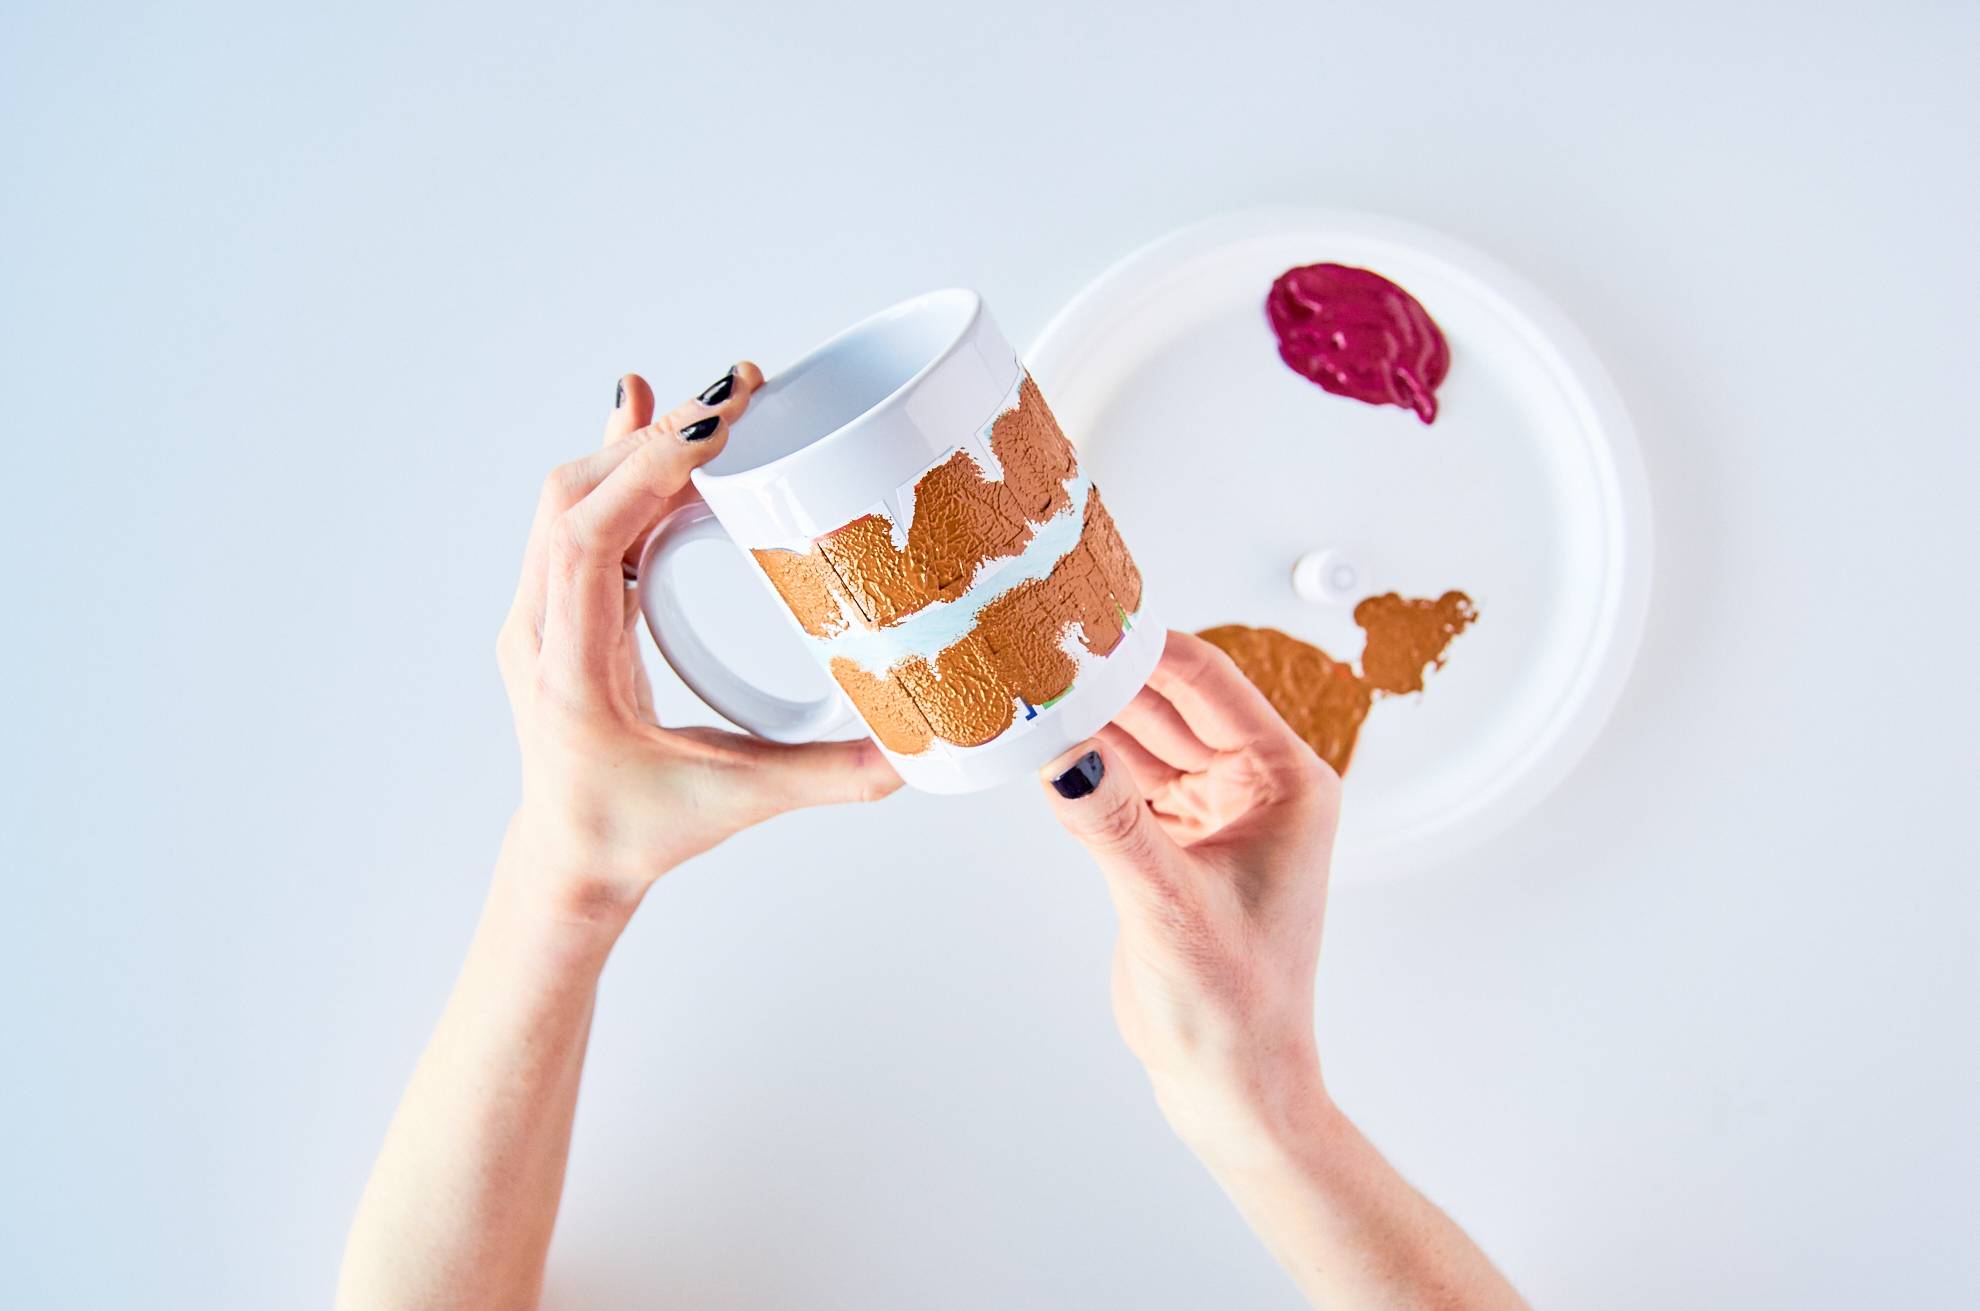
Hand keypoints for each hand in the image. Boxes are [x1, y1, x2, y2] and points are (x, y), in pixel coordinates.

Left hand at [496, 365, 900, 923]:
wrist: (568, 862)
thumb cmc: (635, 835)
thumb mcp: (738, 803)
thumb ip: (827, 777)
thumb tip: (916, 751)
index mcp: (569, 671)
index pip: (589, 540)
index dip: (646, 471)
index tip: (714, 425)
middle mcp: (539, 631)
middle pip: (575, 497)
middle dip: (657, 437)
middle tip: (741, 396)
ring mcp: (540, 615)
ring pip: (571, 498)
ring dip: (640, 447)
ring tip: (719, 410)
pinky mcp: (560, 608)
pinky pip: (580, 518)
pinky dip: (625, 471)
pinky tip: (658, 429)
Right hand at [1040, 631, 1341, 1153]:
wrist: (1230, 1085)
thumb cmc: (1237, 1008)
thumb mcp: (1170, 907)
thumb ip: (1113, 824)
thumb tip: (1063, 753)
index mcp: (1286, 783)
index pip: (1210, 684)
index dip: (1146, 647)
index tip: (1085, 615)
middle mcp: (1253, 787)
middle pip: (1169, 704)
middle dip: (1106, 678)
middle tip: (1035, 644)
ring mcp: (1210, 812)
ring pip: (1139, 740)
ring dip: (1088, 720)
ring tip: (1024, 685)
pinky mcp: (1168, 843)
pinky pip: (1120, 782)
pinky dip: (1081, 767)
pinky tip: (1035, 745)